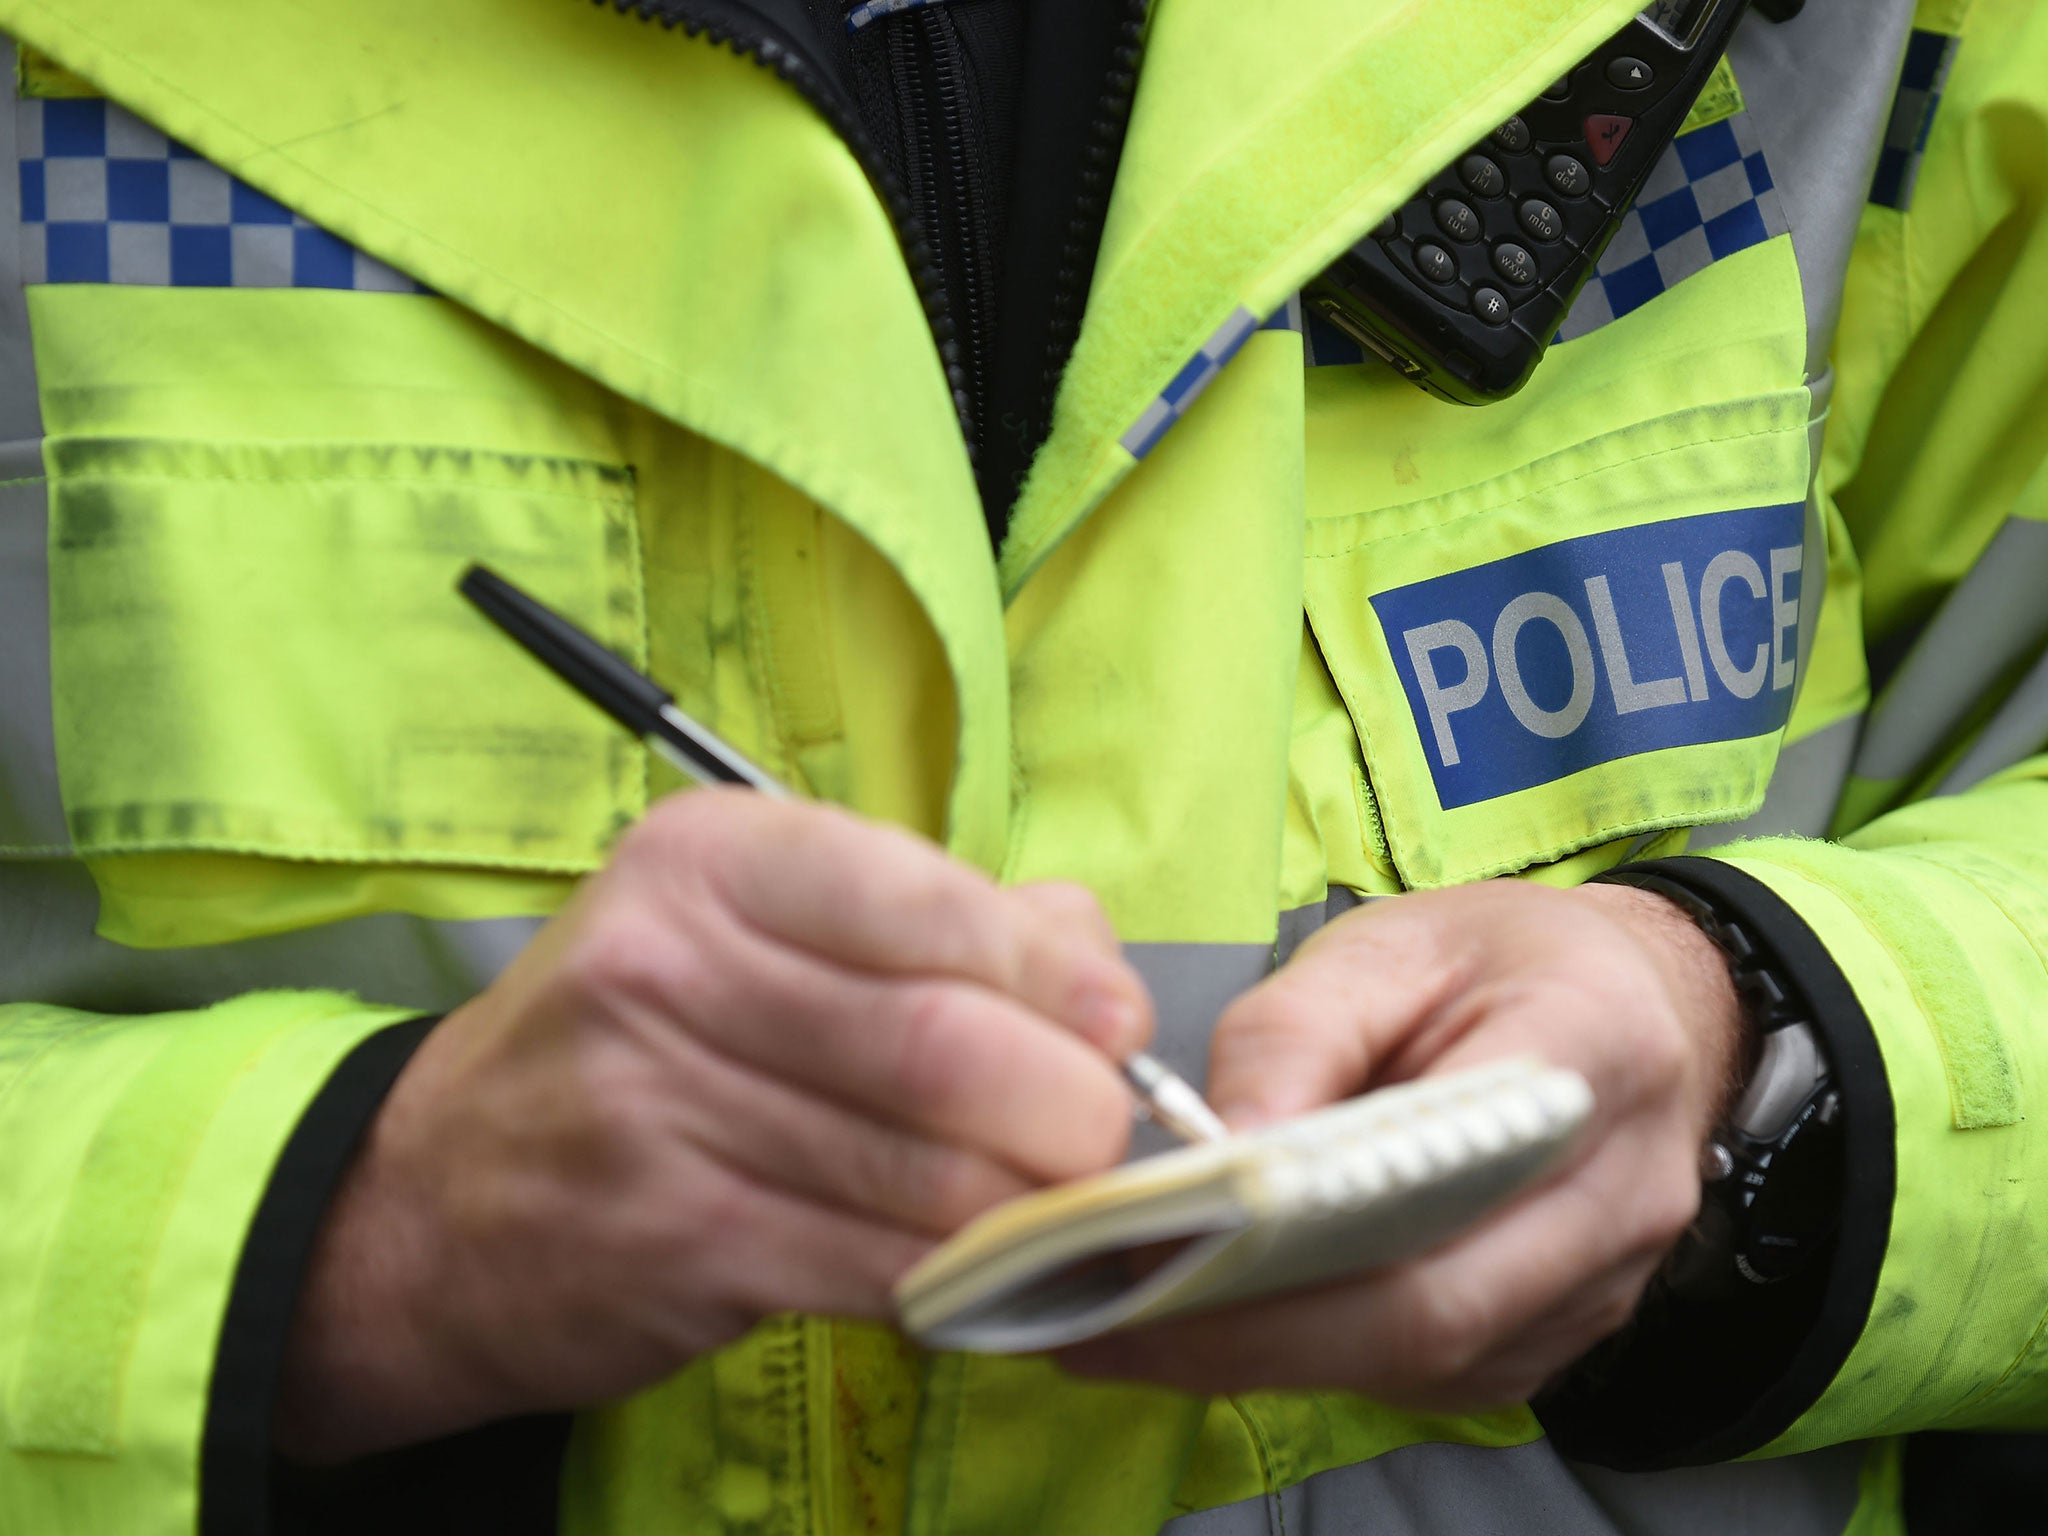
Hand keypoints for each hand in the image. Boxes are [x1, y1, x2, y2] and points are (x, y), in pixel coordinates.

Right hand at [275, 790, 1150, 1461]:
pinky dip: (957, 1276)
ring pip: (921, 1171)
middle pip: (939, 1044)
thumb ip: (932, 920)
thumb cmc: (636, 1044)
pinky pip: (875, 1265)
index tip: (1116, 1021)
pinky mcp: (671, 1244)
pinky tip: (974, 1265)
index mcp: (708, 861)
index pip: (921, 897)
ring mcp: (656, 1113)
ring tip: (1053, 1203)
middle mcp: (666, 968)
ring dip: (1026, 1204)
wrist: (432, 1202)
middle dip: (1065, 1103)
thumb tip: (1092, 962)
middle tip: (1099, 1134)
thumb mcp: (748, 931)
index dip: (1051, 970)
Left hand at [1060, 879, 1744, 1410]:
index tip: (1153, 1245)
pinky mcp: (1563, 1332)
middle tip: (1103, 1318)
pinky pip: (1435, 1372)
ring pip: (1424, 1360)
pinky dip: (1322, 1354)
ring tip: (1134, 1317)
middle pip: (1427, 1309)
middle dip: (1249, 1331)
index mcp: (1587, 1051)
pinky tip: (1230, 1319)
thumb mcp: (1390, 942)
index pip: (1437, 1179)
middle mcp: (1618, 1190)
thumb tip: (1213, 1150)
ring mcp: (1604, 1282)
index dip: (1290, 1239)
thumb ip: (1294, 1033)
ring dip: (1271, 1353)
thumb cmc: (1503, 959)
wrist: (1639, 1001)